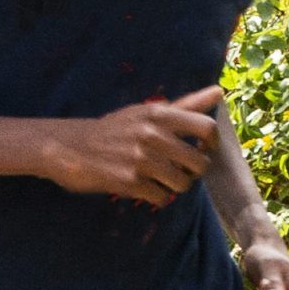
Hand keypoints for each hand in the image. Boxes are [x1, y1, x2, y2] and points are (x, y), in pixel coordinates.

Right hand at [48, 87, 222, 206]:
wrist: (69, 148)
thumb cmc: (114, 130)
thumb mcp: (147, 112)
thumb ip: (185, 105)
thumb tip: (219, 92)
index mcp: (159, 113)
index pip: (207, 128)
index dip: (212, 144)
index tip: (203, 150)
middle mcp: (152, 134)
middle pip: (199, 162)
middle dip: (194, 172)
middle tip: (180, 171)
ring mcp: (141, 159)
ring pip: (182, 184)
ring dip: (175, 187)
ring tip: (161, 180)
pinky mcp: (129, 182)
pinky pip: (160, 197)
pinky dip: (155, 196)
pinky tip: (143, 187)